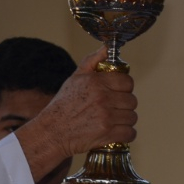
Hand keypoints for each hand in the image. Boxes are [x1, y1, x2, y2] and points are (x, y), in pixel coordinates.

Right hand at [14, 46, 137, 181]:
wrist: (51, 133)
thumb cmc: (63, 105)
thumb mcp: (75, 78)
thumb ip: (92, 61)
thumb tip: (107, 48)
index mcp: (96, 82)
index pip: (127, 82)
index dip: (124, 88)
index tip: (117, 93)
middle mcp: (103, 98)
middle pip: (132, 101)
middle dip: (124, 106)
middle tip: (113, 109)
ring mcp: (106, 117)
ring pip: (132, 118)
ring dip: (125, 121)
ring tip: (112, 121)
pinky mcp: (107, 134)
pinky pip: (130, 134)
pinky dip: (125, 135)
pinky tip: (115, 133)